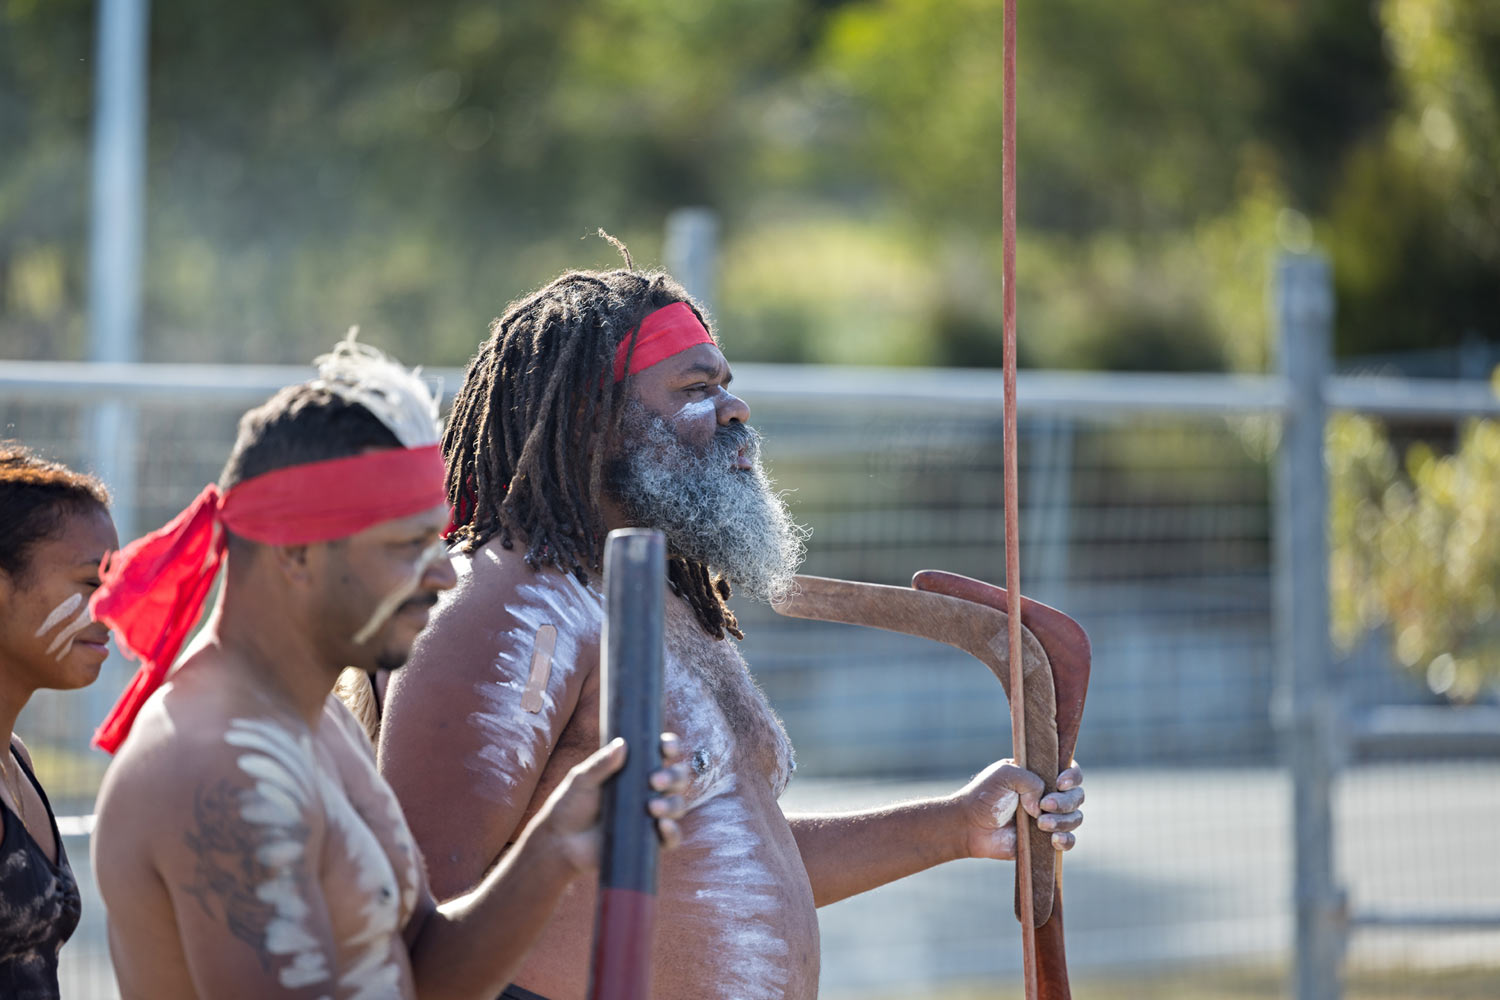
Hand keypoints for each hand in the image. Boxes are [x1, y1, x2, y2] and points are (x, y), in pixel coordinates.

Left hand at [531, 732, 693, 873]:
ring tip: (652, 807)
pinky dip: (673, 832)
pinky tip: (663, 826)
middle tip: (654, 780)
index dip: (671, 747)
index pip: (662, 754)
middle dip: (673, 776)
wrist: (561, 842)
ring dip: (672, 804)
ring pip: (677, 805)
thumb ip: (600, 764)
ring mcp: (651, 816)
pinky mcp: (649, 841)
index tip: (665, 747)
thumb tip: (622, 744)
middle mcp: (648, 791)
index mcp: (636, 770)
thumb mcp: (581, 780)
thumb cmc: (570, 804)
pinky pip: (672, 838)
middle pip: (677, 778)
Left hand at [953, 759, 1084, 860]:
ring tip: (1040, 823)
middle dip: (1065, 801)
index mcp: (1040, 774)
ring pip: (1075, 818)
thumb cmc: (984, 796)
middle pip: (1077, 796)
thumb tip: (1043, 804)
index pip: (1070, 770)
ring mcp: (1049, 817)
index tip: (1059, 783)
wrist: (970, 826)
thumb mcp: (1005, 774)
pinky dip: (1067, 840)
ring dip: (1063, 821)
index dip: (1072, 776)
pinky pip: (1069, 841)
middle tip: (1044, 805)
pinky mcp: (1046, 840)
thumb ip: (1029, 780)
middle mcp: (1049, 794)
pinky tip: (1054, 840)